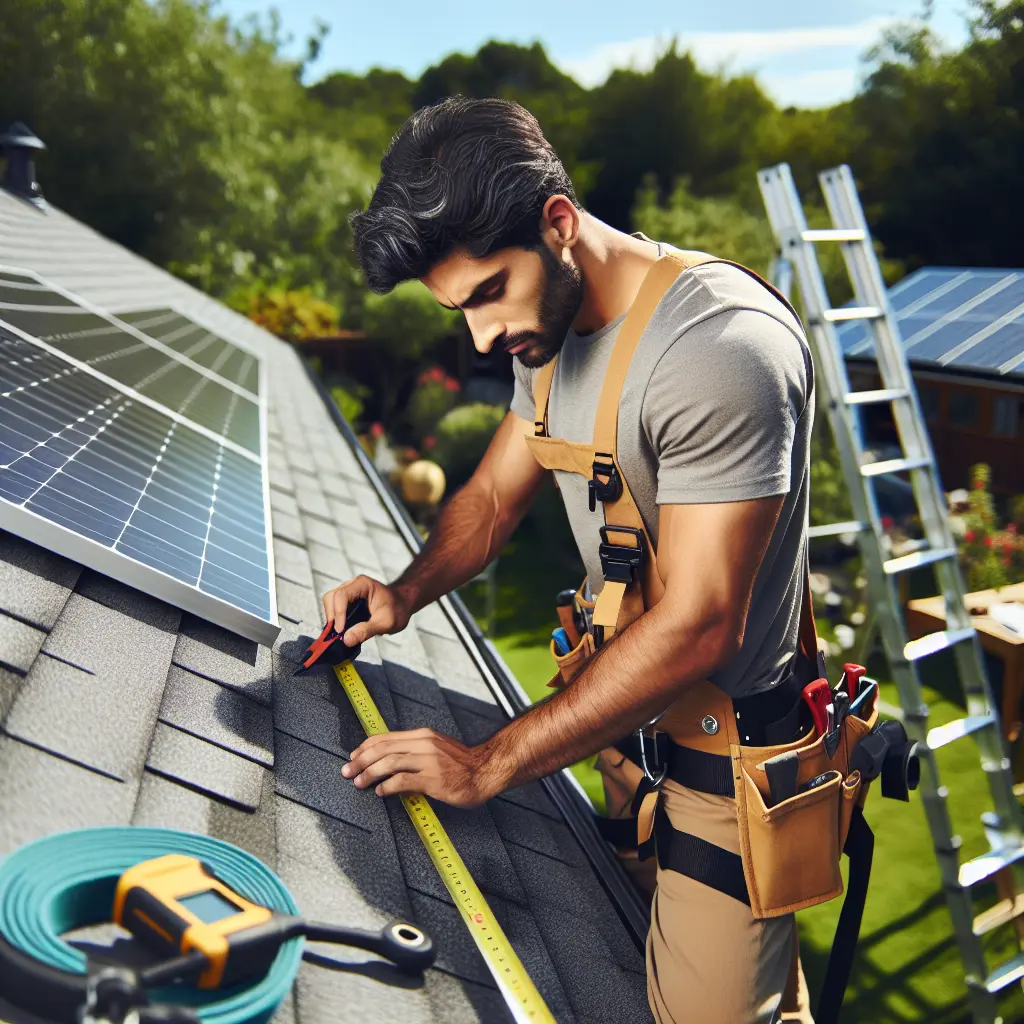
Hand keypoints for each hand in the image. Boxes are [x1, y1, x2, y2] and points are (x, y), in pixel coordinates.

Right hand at [321, 575, 412, 646]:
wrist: (402, 605)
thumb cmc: (398, 610)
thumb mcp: (386, 623)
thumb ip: (366, 630)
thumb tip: (346, 640)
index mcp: (362, 584)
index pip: (342, 596)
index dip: (338, 614)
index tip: (340, 632)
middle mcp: (352, 585)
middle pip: (331, 598)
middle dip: (333, 617)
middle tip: (339, 635)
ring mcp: (348, 592)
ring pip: (330, 603)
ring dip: (333, 619)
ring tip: (340, 634)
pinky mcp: (347, 601)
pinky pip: (335, 609)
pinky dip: (336, 620)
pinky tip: (343, 631)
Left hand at [340, 728, 505, 807]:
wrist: (485, 771)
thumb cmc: (461, 764)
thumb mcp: (436, 748)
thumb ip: (414, 750)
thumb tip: (388, 759)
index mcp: (423, 735)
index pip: (385, 737)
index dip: (365, 747)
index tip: (353, 757)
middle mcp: (424, 744)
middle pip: (383, 748)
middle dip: (361, 761)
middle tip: (348, 772)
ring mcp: (429, 761)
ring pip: (390, 762)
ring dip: (370, 773)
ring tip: (359, 783)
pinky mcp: (434, 779)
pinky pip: (403, 780)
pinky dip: (387, 786)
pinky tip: (380, 792)